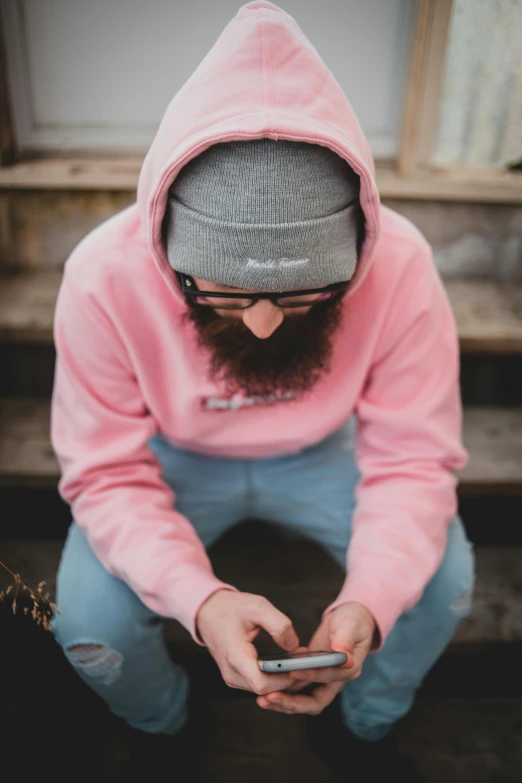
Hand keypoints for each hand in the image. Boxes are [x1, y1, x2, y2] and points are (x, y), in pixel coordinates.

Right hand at [196, 588, 303, 695]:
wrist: (207, 610)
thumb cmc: (231, 608)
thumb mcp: (258, 606)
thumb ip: (279, 626)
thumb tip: (294, 647)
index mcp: (236, 657)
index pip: (264, 684)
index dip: (285, 679)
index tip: (301, 666)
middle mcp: (232, 674)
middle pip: (267, 690)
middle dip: (289, 680)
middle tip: (308, 664)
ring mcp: (232, 677)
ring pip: (263, 690)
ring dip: (282, 680)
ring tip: (298, 662)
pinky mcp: (235, 676)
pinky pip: (258, 684)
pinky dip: (273, 678)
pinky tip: (285, 664)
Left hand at [256, 602, 375, 715]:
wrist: (351, 620)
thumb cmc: (353, 620)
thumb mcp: (351, 624)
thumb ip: (345, 640)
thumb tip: (344, 657)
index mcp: (350, 669)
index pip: (329, 678)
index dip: (311, 676)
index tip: (292, 671)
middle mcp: (336, 680)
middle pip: (315, 702)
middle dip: (292, 704)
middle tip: (270, 698)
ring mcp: (324, 680)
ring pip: (304, 700)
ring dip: (284, 702)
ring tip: (263, 700)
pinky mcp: (313, 676)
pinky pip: (298, 690)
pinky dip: (283, 693)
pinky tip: (266, 690)